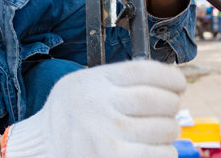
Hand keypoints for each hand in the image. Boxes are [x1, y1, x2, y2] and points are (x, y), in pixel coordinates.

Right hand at [4, 60, 186, 157]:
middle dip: (172, 105)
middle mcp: (99, 104)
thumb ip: (117, 80)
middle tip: (170, 109)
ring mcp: (106, 133)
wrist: (42, 145)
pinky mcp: (112, 157)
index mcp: (95, 81)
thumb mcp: (84, 84)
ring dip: (171, 130)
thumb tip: (165, 81)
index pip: (143, 71)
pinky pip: (158, 154)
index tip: (178, 84)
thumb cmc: (70, 115)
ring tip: (163, 131)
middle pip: (157, 100)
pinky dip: (166, 152)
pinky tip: (157, 148)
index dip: (169, 77)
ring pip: (162, 128)